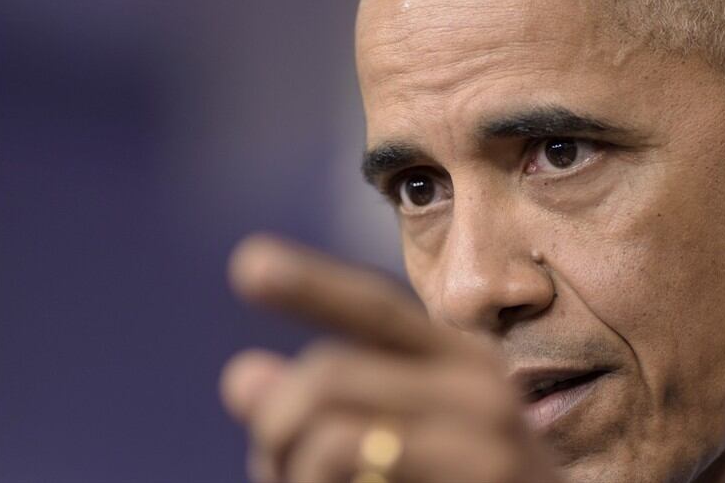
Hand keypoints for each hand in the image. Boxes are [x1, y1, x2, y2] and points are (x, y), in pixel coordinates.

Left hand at [220, 234, 561, 482]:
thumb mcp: (410, 436)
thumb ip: (337, 403)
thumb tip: (239, 376)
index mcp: (463, 360)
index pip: (376, 308)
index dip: (310, 283)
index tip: (247, 263)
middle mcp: (481, 389)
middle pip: (326, 375)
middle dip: (274, 427)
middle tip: (273, 468)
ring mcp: (485, 448)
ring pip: (328, 440)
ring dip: (291, 475)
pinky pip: (348, 479)